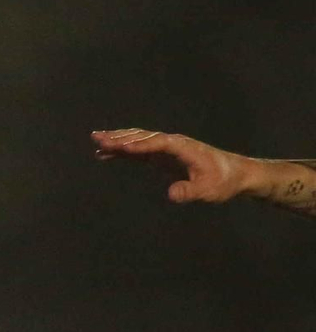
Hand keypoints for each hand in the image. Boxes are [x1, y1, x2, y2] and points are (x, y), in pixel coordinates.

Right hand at [91, 128, 257, 203]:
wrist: (236, 174)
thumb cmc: (224, 181)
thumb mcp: (208, 190)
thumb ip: (189, 192)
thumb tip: (171, 194)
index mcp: (183, 148)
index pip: (157, 143)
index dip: (138, 144)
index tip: (118, 146)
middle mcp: (173, 143)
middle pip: (143, 136)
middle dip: (119, 137)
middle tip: (96, 137)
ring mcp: (167, 148)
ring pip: (139, 140)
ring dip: (118, 140)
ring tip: (96, 141)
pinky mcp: (163, 156)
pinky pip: (139, 150)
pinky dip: (122, 151)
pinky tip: (107, 154)